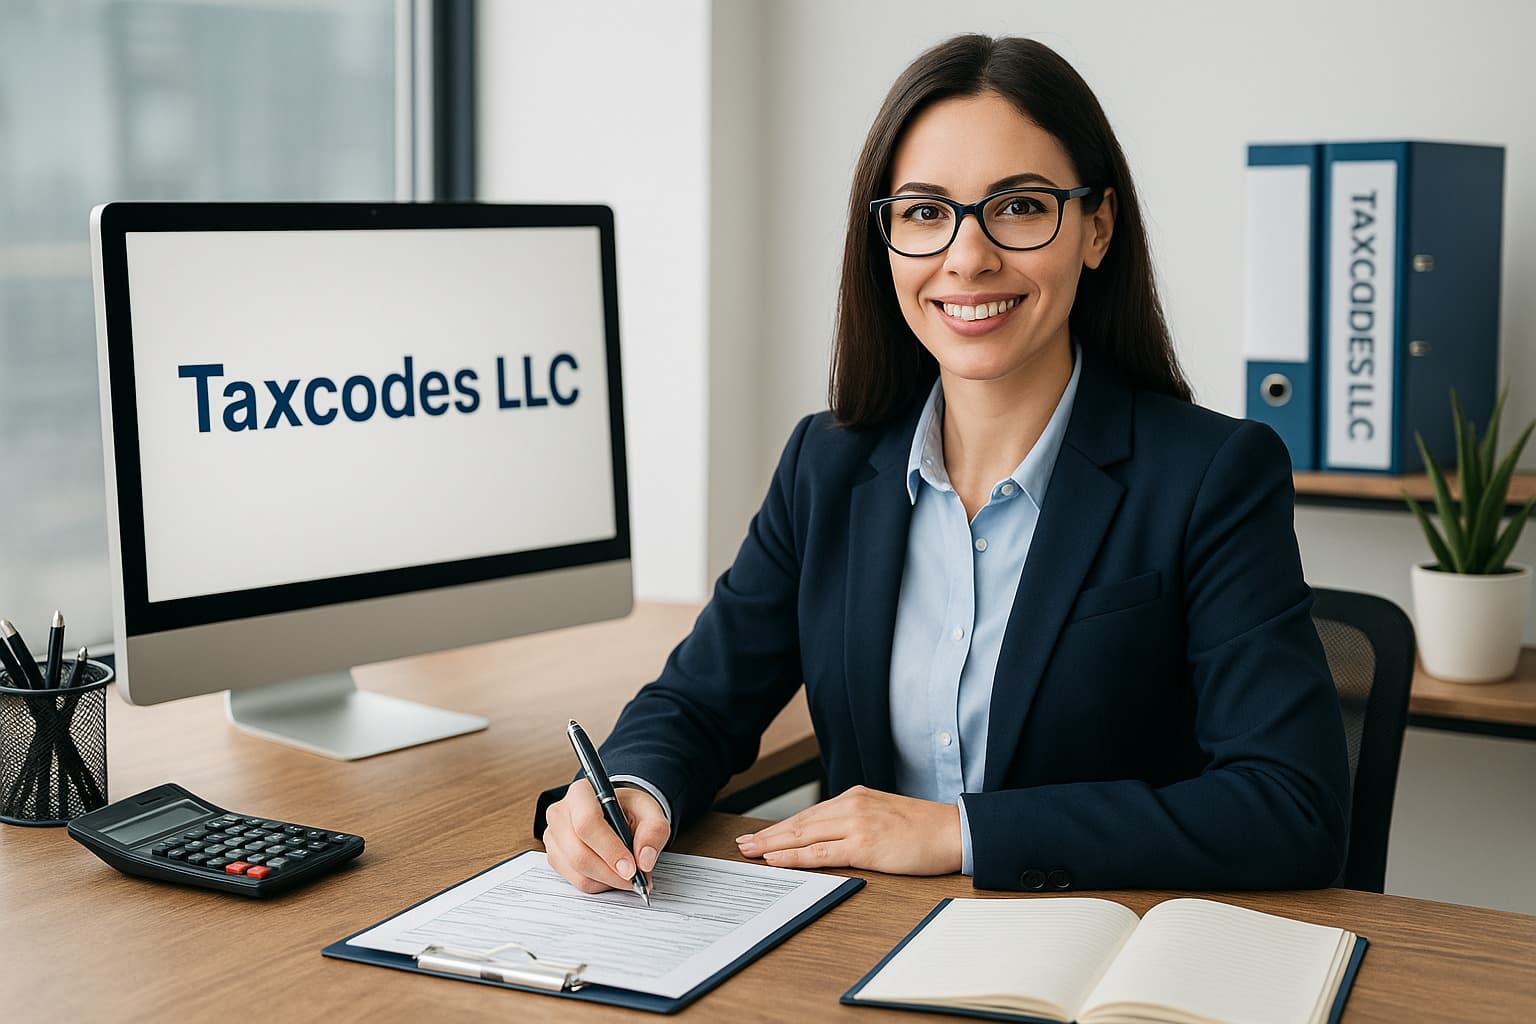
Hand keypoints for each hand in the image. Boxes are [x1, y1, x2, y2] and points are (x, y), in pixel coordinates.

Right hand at [543, 780, 669, 893]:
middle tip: (636, 879)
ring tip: (628, 875)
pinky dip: (599, 884)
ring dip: (607, 880)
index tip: (631, 868)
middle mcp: (560, 813)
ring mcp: (554, 837)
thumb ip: (654, 831)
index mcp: (581, 793)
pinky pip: (576, 881)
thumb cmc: (629, 809)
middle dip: (611, 872)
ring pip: (577, 871)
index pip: (587, 823)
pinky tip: (613, 874)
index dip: (609, 849)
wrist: (616, 813)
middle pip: (579, 853)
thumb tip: (645, 860)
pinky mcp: (555, 857)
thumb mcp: (650, 812)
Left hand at [734, 785, 961, 874]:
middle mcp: (851, 806)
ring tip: (750, 851)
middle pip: (799, 823)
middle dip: (768, 835)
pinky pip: (821, 852)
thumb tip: (828, 839)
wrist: (953, 830)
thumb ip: (855, 821)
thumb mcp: (882, 815)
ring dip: (773, 845)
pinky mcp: (864, 844)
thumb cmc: (923, 828)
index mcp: (855, 798)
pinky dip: (795, 856)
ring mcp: (856, 824)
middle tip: (742, 844)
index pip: (809, 815)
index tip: (759, 836)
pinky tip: (776, 859)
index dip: (781, 827)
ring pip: (804, 836)